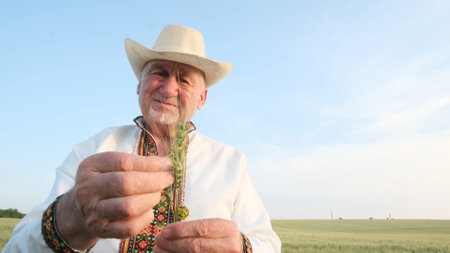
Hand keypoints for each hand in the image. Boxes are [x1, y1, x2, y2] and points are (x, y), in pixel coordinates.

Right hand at [56, 152, 173, 248]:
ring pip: (128, 207)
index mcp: (91, 167)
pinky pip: (129, 227)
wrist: (79, 209)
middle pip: (126, 184)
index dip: (149, 163)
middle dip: (154, 181)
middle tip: (168, 179)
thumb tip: (165, 164)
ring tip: (158, 194)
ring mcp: (94, 212)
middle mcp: (88, 189)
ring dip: (151, 199)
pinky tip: (149, 210)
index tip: (167, 164)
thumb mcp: (110, 165)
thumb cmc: (104, 181)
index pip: (123, 162)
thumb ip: (135, 162)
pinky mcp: (102, 230)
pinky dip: (145, 218)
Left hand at [154, 218, 242, 252]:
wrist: (241, 251)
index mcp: (227, 229)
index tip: (164, 231)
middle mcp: (228, 245)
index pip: (201, 228)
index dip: (180, 230)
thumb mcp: (217, 228)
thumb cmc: (224, 238)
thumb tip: (169, 231)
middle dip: (173, 243)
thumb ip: (198, 228)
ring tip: (159, 250)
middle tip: (158, 241)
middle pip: (196, 245)